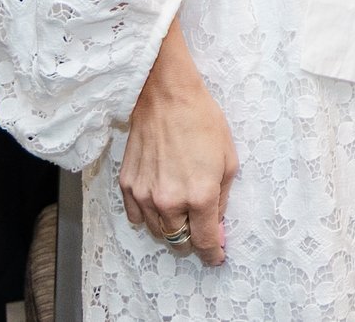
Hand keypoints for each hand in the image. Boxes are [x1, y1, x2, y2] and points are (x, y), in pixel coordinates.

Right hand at [120, 50, 238, 264]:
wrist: (165, 97)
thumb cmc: (202, 122)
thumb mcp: (228, 161)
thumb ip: (222, 202)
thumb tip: (216, 231)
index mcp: (199, 196)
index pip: (204, 242)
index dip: (212, 254)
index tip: (216, 256)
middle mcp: (169, 201)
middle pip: (179, 241)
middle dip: (192, 239)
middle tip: (200, 227)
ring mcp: (144, 195)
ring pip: (157, 232)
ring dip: (171, 228)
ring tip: (181, 209)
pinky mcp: (126, 185)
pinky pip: (137, 217)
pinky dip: (150, 216)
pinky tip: (160, 200)